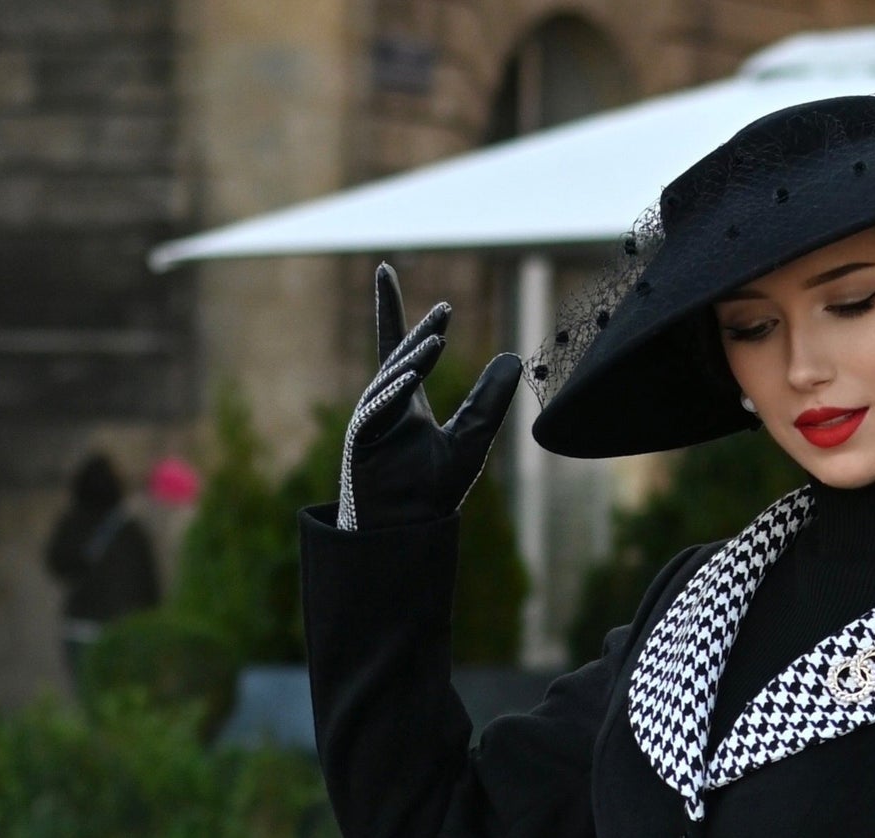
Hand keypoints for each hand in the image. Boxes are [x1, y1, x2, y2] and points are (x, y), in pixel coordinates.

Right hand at [338, 263, 521, 533]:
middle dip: (418, 331)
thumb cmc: (432, 492)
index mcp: (405, 400)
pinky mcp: (360, 441)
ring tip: (439, 339)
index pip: (398, 345)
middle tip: (445, 311)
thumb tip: (514, 358)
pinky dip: (394, 390)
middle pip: (398, 355)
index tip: (384, 269)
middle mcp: (384, 404)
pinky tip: (413, 375)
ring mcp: (369, 420)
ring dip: (412, 358)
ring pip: (389, 379)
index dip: (392, 309)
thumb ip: (489, 401)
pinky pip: (375, 408)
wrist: (409, 532)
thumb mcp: (471, 439)